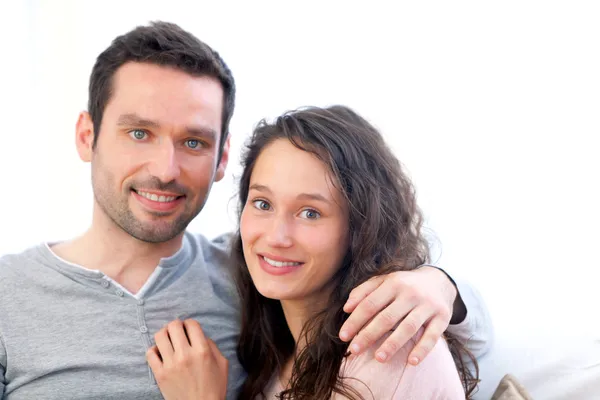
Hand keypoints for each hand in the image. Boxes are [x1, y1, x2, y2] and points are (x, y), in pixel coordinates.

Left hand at [147, 319, 227, 399]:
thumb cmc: (214, 388)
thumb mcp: (222, 364)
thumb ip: (212, 346)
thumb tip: (201, 335)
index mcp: (202, 351)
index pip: (191, 324)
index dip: (190, 324)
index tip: (189, 329)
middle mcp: (185, 355)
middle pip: (174, 326)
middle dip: (176, 325)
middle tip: (177, 332)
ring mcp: (171, 365)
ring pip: (160, 336)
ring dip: (164, 334)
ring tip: (168, 339)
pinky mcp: (160, 374)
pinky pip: (150, 353)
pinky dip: (154, 349)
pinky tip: (161, 353)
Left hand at [339, 267, 457, 364]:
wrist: (439, 280)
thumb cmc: (404, 285)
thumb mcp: (384, 281)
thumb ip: (363, 291)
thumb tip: (346, 308)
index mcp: (393, 283)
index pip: (370, 304)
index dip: (355, 320)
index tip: (343, 336)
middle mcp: (410, 293)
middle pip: (387, 317)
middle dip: (369, 335)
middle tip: (354, 350)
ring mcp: (427, 306)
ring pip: (408, 327)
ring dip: (393, 344)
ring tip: (379, 358)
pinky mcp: (443, 317)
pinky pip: (432, 336)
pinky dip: (422, 349)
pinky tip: (411, 362)